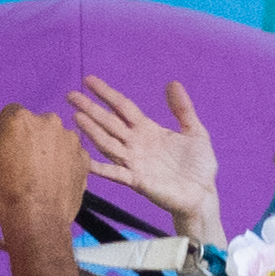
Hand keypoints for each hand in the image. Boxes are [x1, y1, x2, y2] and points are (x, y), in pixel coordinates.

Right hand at [0, 101, 87, 234]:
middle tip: (21, 163)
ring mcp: (70, 141)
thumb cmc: (7, 194)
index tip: (4, 147)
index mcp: (20, 119)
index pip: (10, 114)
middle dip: (29, 138)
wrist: (38, 221)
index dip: (5, 131)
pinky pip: (71, 155)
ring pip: (55, 139)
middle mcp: (49, 123)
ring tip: (39, 175)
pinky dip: (64, 164)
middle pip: (35, 124)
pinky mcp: (84, 160)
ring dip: (48, 150)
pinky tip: (54, 181)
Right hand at [66, 78, 222, 242]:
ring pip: (108, 143)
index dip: (106, 94)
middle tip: (71, 95)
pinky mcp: (137, 181)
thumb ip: (183, 109)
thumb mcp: (195, 132)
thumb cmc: (199, 167)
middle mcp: (136, 144)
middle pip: (109, 122)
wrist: (203, 195)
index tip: (88, 80)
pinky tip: (84, 160)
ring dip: (92, 131)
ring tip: (76, 117)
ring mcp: (134, 162)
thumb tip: (173, 83)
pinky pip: (115, 173)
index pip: (122, 107)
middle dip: (90, 109)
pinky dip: (99, 168)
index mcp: (148, 129)